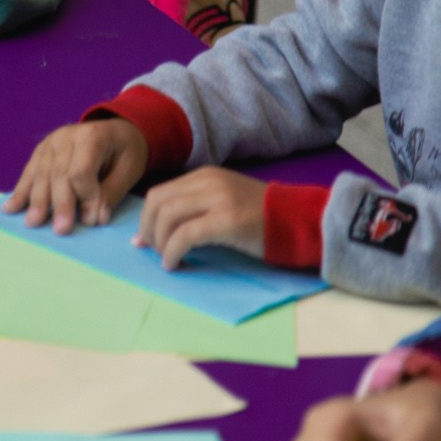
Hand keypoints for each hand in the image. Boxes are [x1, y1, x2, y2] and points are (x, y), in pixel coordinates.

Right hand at [2, 117, 148, 232]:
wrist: (115, 130)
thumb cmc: (125, 151)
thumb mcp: (129, 168)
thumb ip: (112, 192)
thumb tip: (96, 218)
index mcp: (92, 136)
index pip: (81, 170)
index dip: (85, 197)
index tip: (91, 221)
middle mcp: (66, 136)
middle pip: (58, 173)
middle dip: (60, 203)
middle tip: (61, 230)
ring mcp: (50, 142)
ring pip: (41, 174)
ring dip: (36, 200)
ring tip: (33, 222)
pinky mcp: (41, 151)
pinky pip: (29, 172)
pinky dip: (20, 192)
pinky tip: (10, 208)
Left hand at [136, 167, 267, 267]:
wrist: (298, 221)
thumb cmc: (260, 218)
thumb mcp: (223, 201)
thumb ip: (194, 208)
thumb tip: (156, 230)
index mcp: (204, 176)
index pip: (160, 193)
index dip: (145, 218)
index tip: (142, 240)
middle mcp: (208, 182)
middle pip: (157, 202)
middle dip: (147, 229)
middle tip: (151, 251)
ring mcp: (218, 199)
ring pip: (168, 216)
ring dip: (159, 242)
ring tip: (165, 259)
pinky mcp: (226, 220)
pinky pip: (185, 235)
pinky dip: (172, 251)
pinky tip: (174, 263)